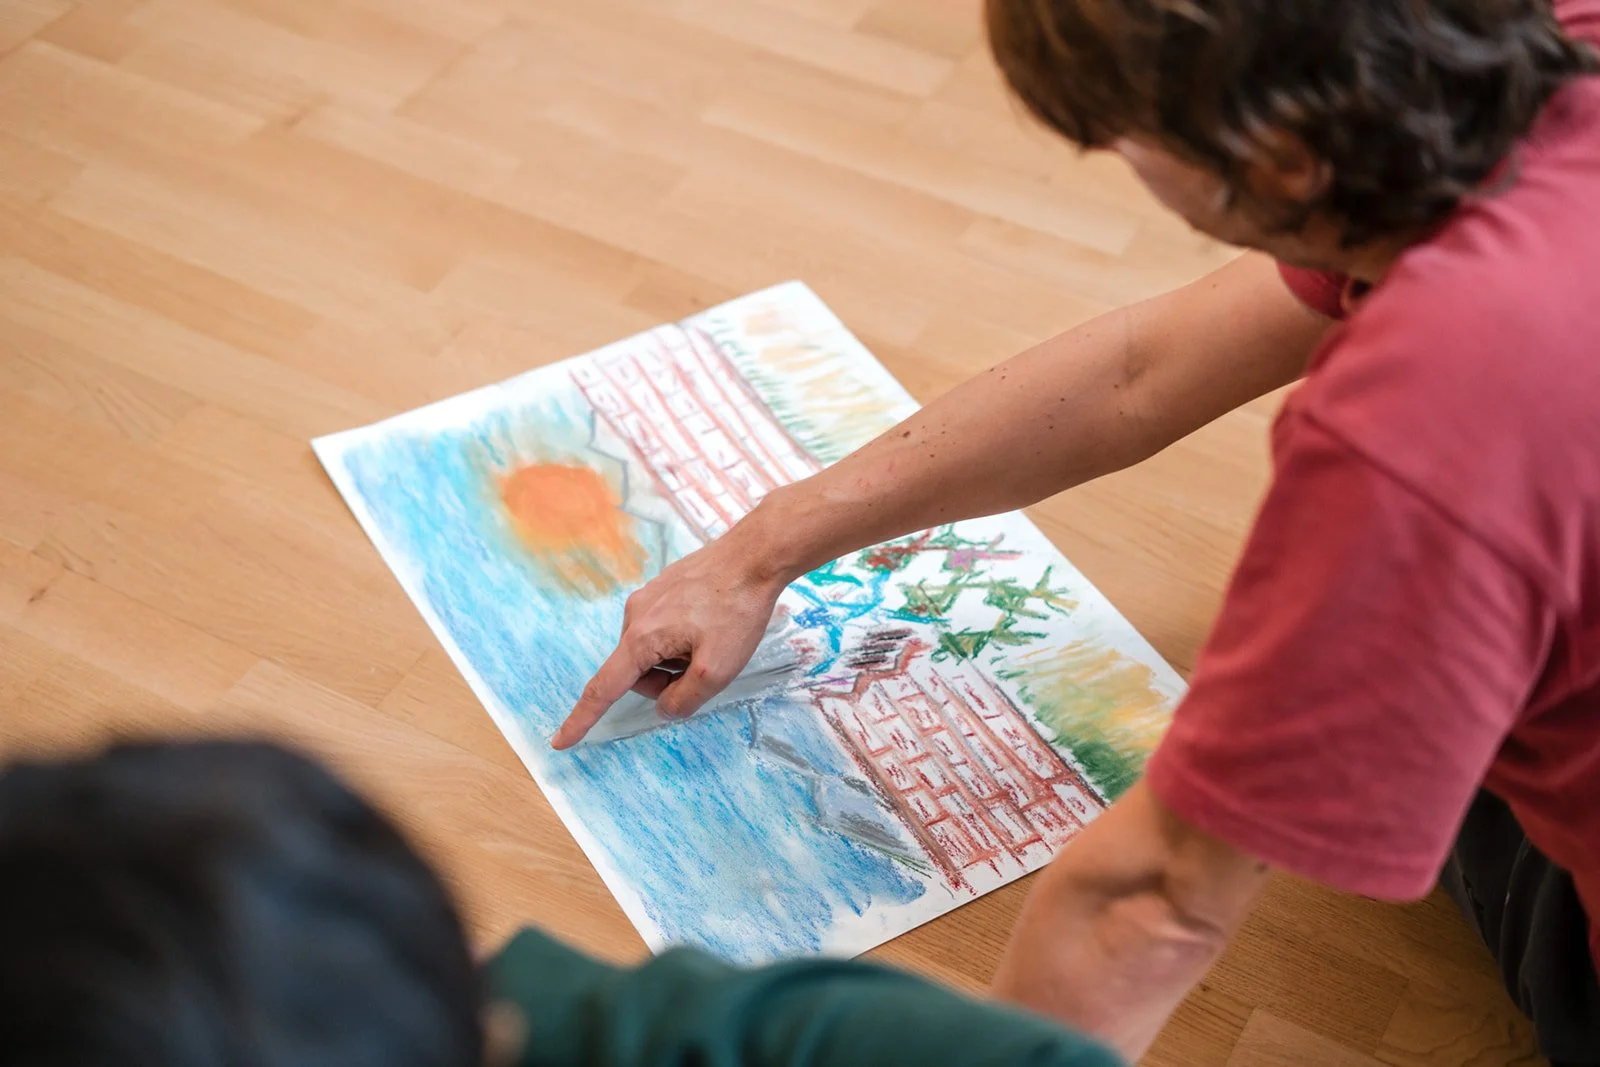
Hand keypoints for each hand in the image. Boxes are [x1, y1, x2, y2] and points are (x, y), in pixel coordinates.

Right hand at [551, 532, 789, 748]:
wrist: (754, 556)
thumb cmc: (737, 610)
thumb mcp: (717, 669)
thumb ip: (684, 700)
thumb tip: (664, 708)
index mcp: (641, 638)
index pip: (603, 689)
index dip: (582, 719)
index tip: (560, 741)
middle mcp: (635, 616)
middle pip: (637, 672)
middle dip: (666, 682)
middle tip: (703, 670)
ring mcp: (648, 598)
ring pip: (651, 651)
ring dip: (676, 659)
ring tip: (710, 642)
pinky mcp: (663, 589)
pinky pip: (662, 629)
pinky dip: (681, 640)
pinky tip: (710, 626)